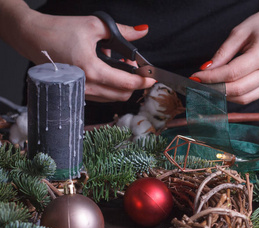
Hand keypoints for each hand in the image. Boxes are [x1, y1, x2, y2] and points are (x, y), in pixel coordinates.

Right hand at [13, 11, 154, 101]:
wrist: (32, 37)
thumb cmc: (59, 30)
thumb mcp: (94, 25)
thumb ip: (122, 31)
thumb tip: (142, 32)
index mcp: (92, 70)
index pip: (126, 83)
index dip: (144, 81)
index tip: (153, 77)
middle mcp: (86, 85)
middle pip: (122, 95)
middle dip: (133, 82)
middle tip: (132, 65)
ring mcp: (80, 91)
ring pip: (112, 97)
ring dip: (121, 84)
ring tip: (117, 63)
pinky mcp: (76, 92)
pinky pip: (101, 96)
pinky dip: (109, 86)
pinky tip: (106, 69)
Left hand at [190, 0, 258, 104]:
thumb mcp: (240, 31)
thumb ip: (223, 53)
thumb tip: (206, 69)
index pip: (232, 73)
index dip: (212, 78)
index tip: (196, 77)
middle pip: (238, 90)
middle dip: (215, 89)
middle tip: (200, 84)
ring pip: (245, 98)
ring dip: (225, 96)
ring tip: (210, 87)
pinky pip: (252, 96)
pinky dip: (236, 95)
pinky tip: (225, 87)